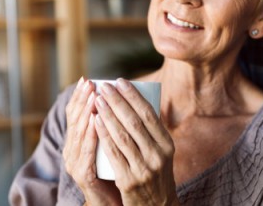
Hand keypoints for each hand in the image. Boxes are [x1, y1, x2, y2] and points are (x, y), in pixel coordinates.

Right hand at [62, 78, 120, 204]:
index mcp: (76, 143)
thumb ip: (112, 130)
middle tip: (90, 83)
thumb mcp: (112, 147)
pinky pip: (87, 153)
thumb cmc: (115, 173)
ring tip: (94, 96)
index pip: (74, 116)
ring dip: (87, 112)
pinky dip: (91, 136)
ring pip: (80, 134)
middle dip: (83, 100)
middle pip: (74, 121)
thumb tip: (124, 103)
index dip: (79, 97)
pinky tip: (95, 122)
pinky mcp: (84, 176)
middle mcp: (71, 151)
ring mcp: (75, 164)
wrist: (112, 203)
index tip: (88, 79)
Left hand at [94, 78, 178, 205]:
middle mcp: (158, 155)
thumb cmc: (154, 175)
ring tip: (97, 100)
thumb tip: (135, 101)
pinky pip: (113, 153)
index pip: (150, 114)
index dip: (134, 96)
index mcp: (167, 145)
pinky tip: (95, 122)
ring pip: (122, 135)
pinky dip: (103, 135)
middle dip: (117, 101)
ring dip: (108, 114)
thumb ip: (151, 133)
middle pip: (135, 122)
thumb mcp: (161, 154)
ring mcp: (144, 168)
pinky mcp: (129, 180)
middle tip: (104, 87)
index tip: (120, 81)